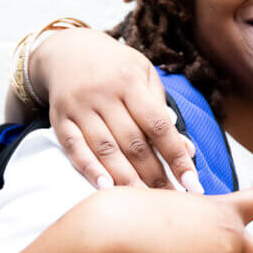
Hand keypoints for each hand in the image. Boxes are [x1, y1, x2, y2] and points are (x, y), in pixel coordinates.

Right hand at [30, 28, 200, 191]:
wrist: (66, 49)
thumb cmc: (115, 67)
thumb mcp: (143, 75)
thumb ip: (162, 110)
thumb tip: (187, 149)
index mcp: (130, 81)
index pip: (159, 125)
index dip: (177, 156)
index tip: (193, 184)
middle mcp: (104, 94)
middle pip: (133, 142)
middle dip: (155, 175)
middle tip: (172, 200)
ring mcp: (79, 107)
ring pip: (105, 149)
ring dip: (127, 179)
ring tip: (145, 202)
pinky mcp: (59, 119)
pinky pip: (74, 149)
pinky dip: (90, 170)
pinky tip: (105, 189)